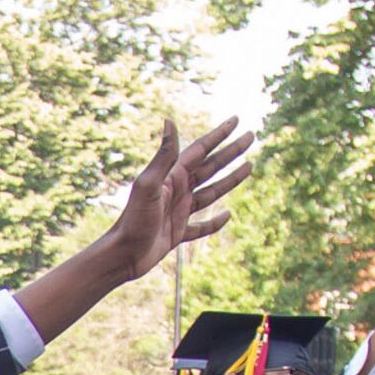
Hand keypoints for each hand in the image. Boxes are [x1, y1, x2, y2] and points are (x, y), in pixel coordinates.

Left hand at [85, 116, 258, 284]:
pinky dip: (215, 222)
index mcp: (172, 177)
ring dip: (230, 180)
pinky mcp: (177, 232)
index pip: (201, 150)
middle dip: (231, 152)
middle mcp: (177, 191)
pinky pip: (201, 226)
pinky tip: (227, 215)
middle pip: (210, 167)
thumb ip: (164, 156)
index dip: (219, 135)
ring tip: (249, 167)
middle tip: (251, 137)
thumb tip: (169, 120)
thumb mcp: (149, 185)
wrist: (122, 254)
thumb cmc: (134, 220)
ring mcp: (178, 211)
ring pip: (211, 192)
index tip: (236, 120)